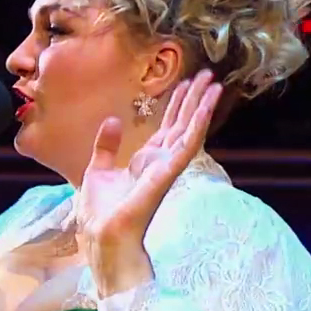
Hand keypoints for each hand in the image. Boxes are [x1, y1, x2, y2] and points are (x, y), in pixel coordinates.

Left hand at [78, 71, 222, 296]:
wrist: (101, 237)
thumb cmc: (100, 213)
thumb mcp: (97, 171)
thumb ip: (106, 147)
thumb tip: (112, 121)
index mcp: (146, 161)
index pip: (167, 127)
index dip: (177, 104)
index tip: (185, 82)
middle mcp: (161, 162)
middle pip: (182, 123)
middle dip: (193, 99)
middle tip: (206, 73)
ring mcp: (166, 167)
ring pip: (189, 131)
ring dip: (202, 106)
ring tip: (213, 83)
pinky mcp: (167, 174)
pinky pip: (187, 146)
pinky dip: (198, 125)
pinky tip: (206, 107)